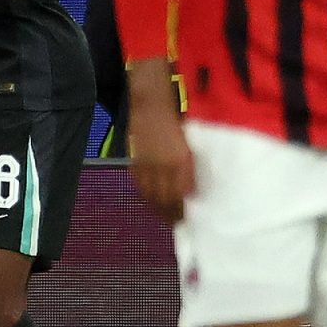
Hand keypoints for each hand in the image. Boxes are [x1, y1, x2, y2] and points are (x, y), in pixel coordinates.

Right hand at [126, 60, 194, 221]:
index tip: (191, 218)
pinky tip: (152, 202)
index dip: (184, 210)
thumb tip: (192, 187)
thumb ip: (189, 165)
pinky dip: (146, 197)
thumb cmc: (177, 118)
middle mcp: (162, 165)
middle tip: (180, 222)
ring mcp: (146, 164)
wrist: (151, 104)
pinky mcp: (134, 162)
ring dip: (158, 210)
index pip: (181, 194)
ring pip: (151, 196)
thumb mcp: (190, 142)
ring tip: (166, 216)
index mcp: (180, 160)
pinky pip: (139, 186)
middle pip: (165, 200)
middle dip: (172, 215)